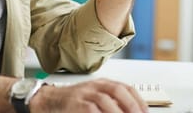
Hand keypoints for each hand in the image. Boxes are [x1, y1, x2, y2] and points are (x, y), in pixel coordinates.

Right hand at [29, 78, 147, 112]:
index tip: (145, 112)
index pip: (124, 87)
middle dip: (131, 106)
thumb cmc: (71, 103)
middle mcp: (93, 86)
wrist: (46, 101)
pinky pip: (90, 109)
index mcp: (101, 84)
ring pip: (105, 101)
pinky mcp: (74, 104)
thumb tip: (130, 111)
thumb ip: (109, 103)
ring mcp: (83, 94)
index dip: (137, 100)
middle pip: (117, 91)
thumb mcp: (92, 98)